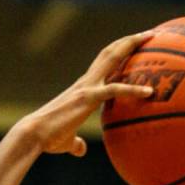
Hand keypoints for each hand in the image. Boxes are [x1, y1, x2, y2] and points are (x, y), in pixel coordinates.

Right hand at [19, 31, 154, 157]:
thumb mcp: (65, 140)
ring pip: (112, 57)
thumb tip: (81, 150)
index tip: (134, 46)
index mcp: (82, 88)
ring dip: (132, 45)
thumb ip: (76, 143)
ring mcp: (87, 87)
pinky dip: (133, 89)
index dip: (118, 53)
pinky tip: (149, 91)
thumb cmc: (46, 139)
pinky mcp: (88, 98)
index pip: (103, 64)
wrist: (33, 135)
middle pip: (110, 53)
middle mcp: (86, 82)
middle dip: (129, 41)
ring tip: (151, 37)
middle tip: (150, 34)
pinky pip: (115, 89)